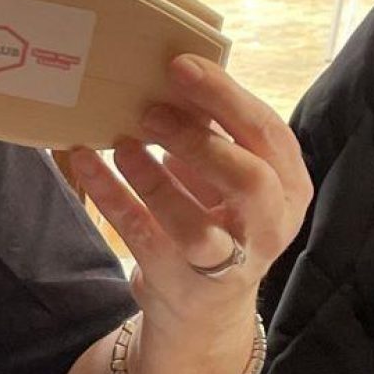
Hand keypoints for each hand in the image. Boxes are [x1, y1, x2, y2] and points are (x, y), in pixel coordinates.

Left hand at [68, 55, 310, 334]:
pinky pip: (140, 236)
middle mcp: (268, 226)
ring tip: (120, 144)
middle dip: (200, 142)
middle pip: (249, 182)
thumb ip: (214, 131)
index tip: (181, 65)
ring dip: (152, 180)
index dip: (226, 97)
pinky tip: (85, 161)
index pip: (268, 135)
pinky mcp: (178, 281)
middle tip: (152, 113)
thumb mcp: (230, 175)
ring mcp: (225, 262)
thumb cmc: (218, 217)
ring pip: (194, 226)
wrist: (205, 307)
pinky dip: (111, 196)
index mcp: (288, 186)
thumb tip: (174, 75)